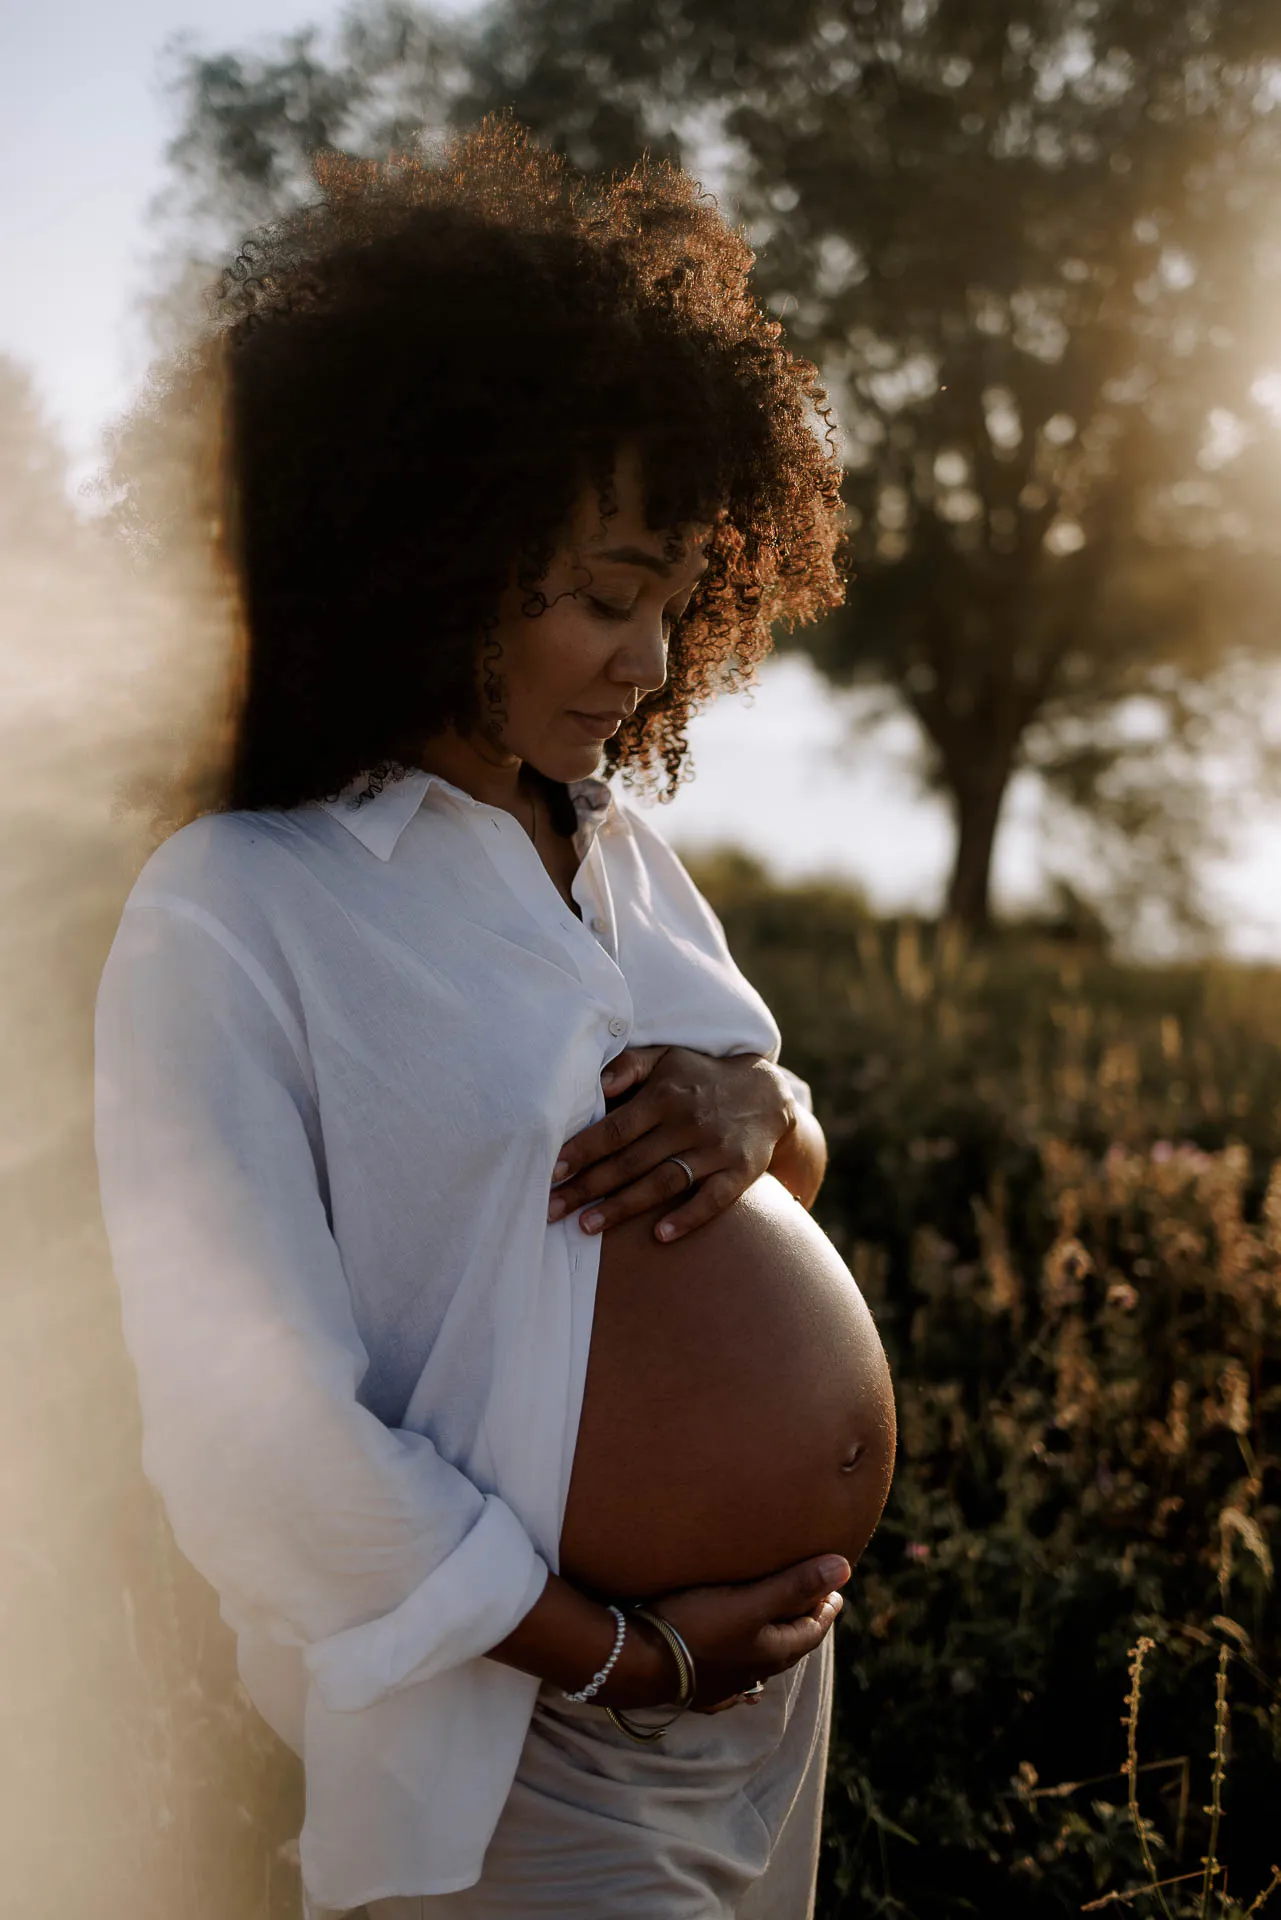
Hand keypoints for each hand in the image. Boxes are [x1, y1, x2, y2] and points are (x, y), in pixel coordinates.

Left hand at [547, 1046, 795, 1242]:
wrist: (767, 1095)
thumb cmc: (699, 1078)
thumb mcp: (666, 1058)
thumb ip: (629, 1066)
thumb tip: (595, 1083)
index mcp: (665, 1095)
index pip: (616, 1127)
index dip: (583, 1150)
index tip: (552, 1171)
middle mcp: (689, 1122)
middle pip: (631, 1160)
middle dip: (588, 1187)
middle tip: (551, 1209)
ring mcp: (716, 1149)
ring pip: (664, 1182)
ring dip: (624, 1207)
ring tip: (586, 1227)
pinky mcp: (741, 1172)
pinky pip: (713, 1199)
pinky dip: (687, 1217)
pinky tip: (659, 1235)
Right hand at [605, 1552, 850, 1713]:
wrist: (638, 1661)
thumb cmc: (696, 1625)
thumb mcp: (749, 1601)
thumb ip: (795, 1585)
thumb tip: (845, 1568)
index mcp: (772, 1652)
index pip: (811, 1629)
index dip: (825, 1607)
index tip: (835, 1590)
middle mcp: (752, 1672)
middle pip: (788, 1646)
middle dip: (802, 1623)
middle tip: (811, 1602)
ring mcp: (722, 1684)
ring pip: (759, 1664)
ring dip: (771, 1644)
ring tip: (774, 1629)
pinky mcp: (695, 1688)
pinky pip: (729, 1684)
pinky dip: (741, 1675)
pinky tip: (738, 1683)